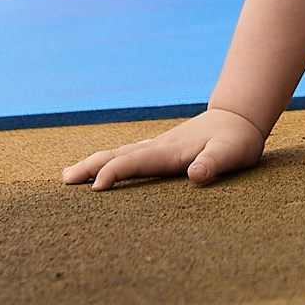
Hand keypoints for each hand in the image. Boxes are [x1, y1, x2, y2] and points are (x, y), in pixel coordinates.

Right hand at [63, 108, 266, 189]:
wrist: (240, 117)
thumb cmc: (237, 140)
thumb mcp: (232, 154)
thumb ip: (214, 163)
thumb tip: (196, 175)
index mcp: (169, 151)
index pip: (135, 162)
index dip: (114, 172)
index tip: (95, 187)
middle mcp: (158, 147)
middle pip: (118, 155)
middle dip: (91, 166)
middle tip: (64, 180)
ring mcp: (158, 146)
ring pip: (120, 153)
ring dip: (95, 163)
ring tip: (70, 174)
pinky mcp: (162, 149)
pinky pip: (129, 155)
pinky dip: (111, 161)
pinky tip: (104, 168)